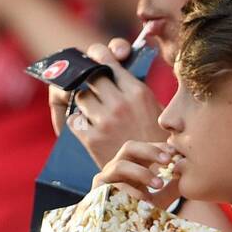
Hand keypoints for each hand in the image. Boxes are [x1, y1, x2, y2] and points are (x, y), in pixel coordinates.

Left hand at [63, 39, 162, 165]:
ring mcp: (105, 122)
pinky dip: (78, 121)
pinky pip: (73, 119)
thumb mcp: (156, 107)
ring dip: (84, 102)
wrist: (157, 176)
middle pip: (90, 76)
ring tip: (94, 110)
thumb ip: (135, 85)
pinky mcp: (92, 139)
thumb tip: (119, 59)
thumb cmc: (158, 139)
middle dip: (89, 78)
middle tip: (92, 86)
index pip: (106, 58)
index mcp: (137, 92)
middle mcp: (120, 104)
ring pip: (80, 97)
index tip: (95, 57)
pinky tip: (88, 125)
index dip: (97, 54)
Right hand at [91, 139, 179, 206]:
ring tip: (159, 184)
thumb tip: (187, 175)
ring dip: (141, 173)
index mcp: (133, 166)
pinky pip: (113, 187)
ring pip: (120, 165)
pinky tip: (144, 200)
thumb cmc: (140, 215)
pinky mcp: (98, 192)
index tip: (176, 153)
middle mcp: (118, 167)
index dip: (159, 147)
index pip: (145, 149)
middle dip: (149, 151)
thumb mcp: (160, 201)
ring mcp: (106, 178)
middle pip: (130, 147)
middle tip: (168, 160)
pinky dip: (130, 192)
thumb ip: (172, 188)